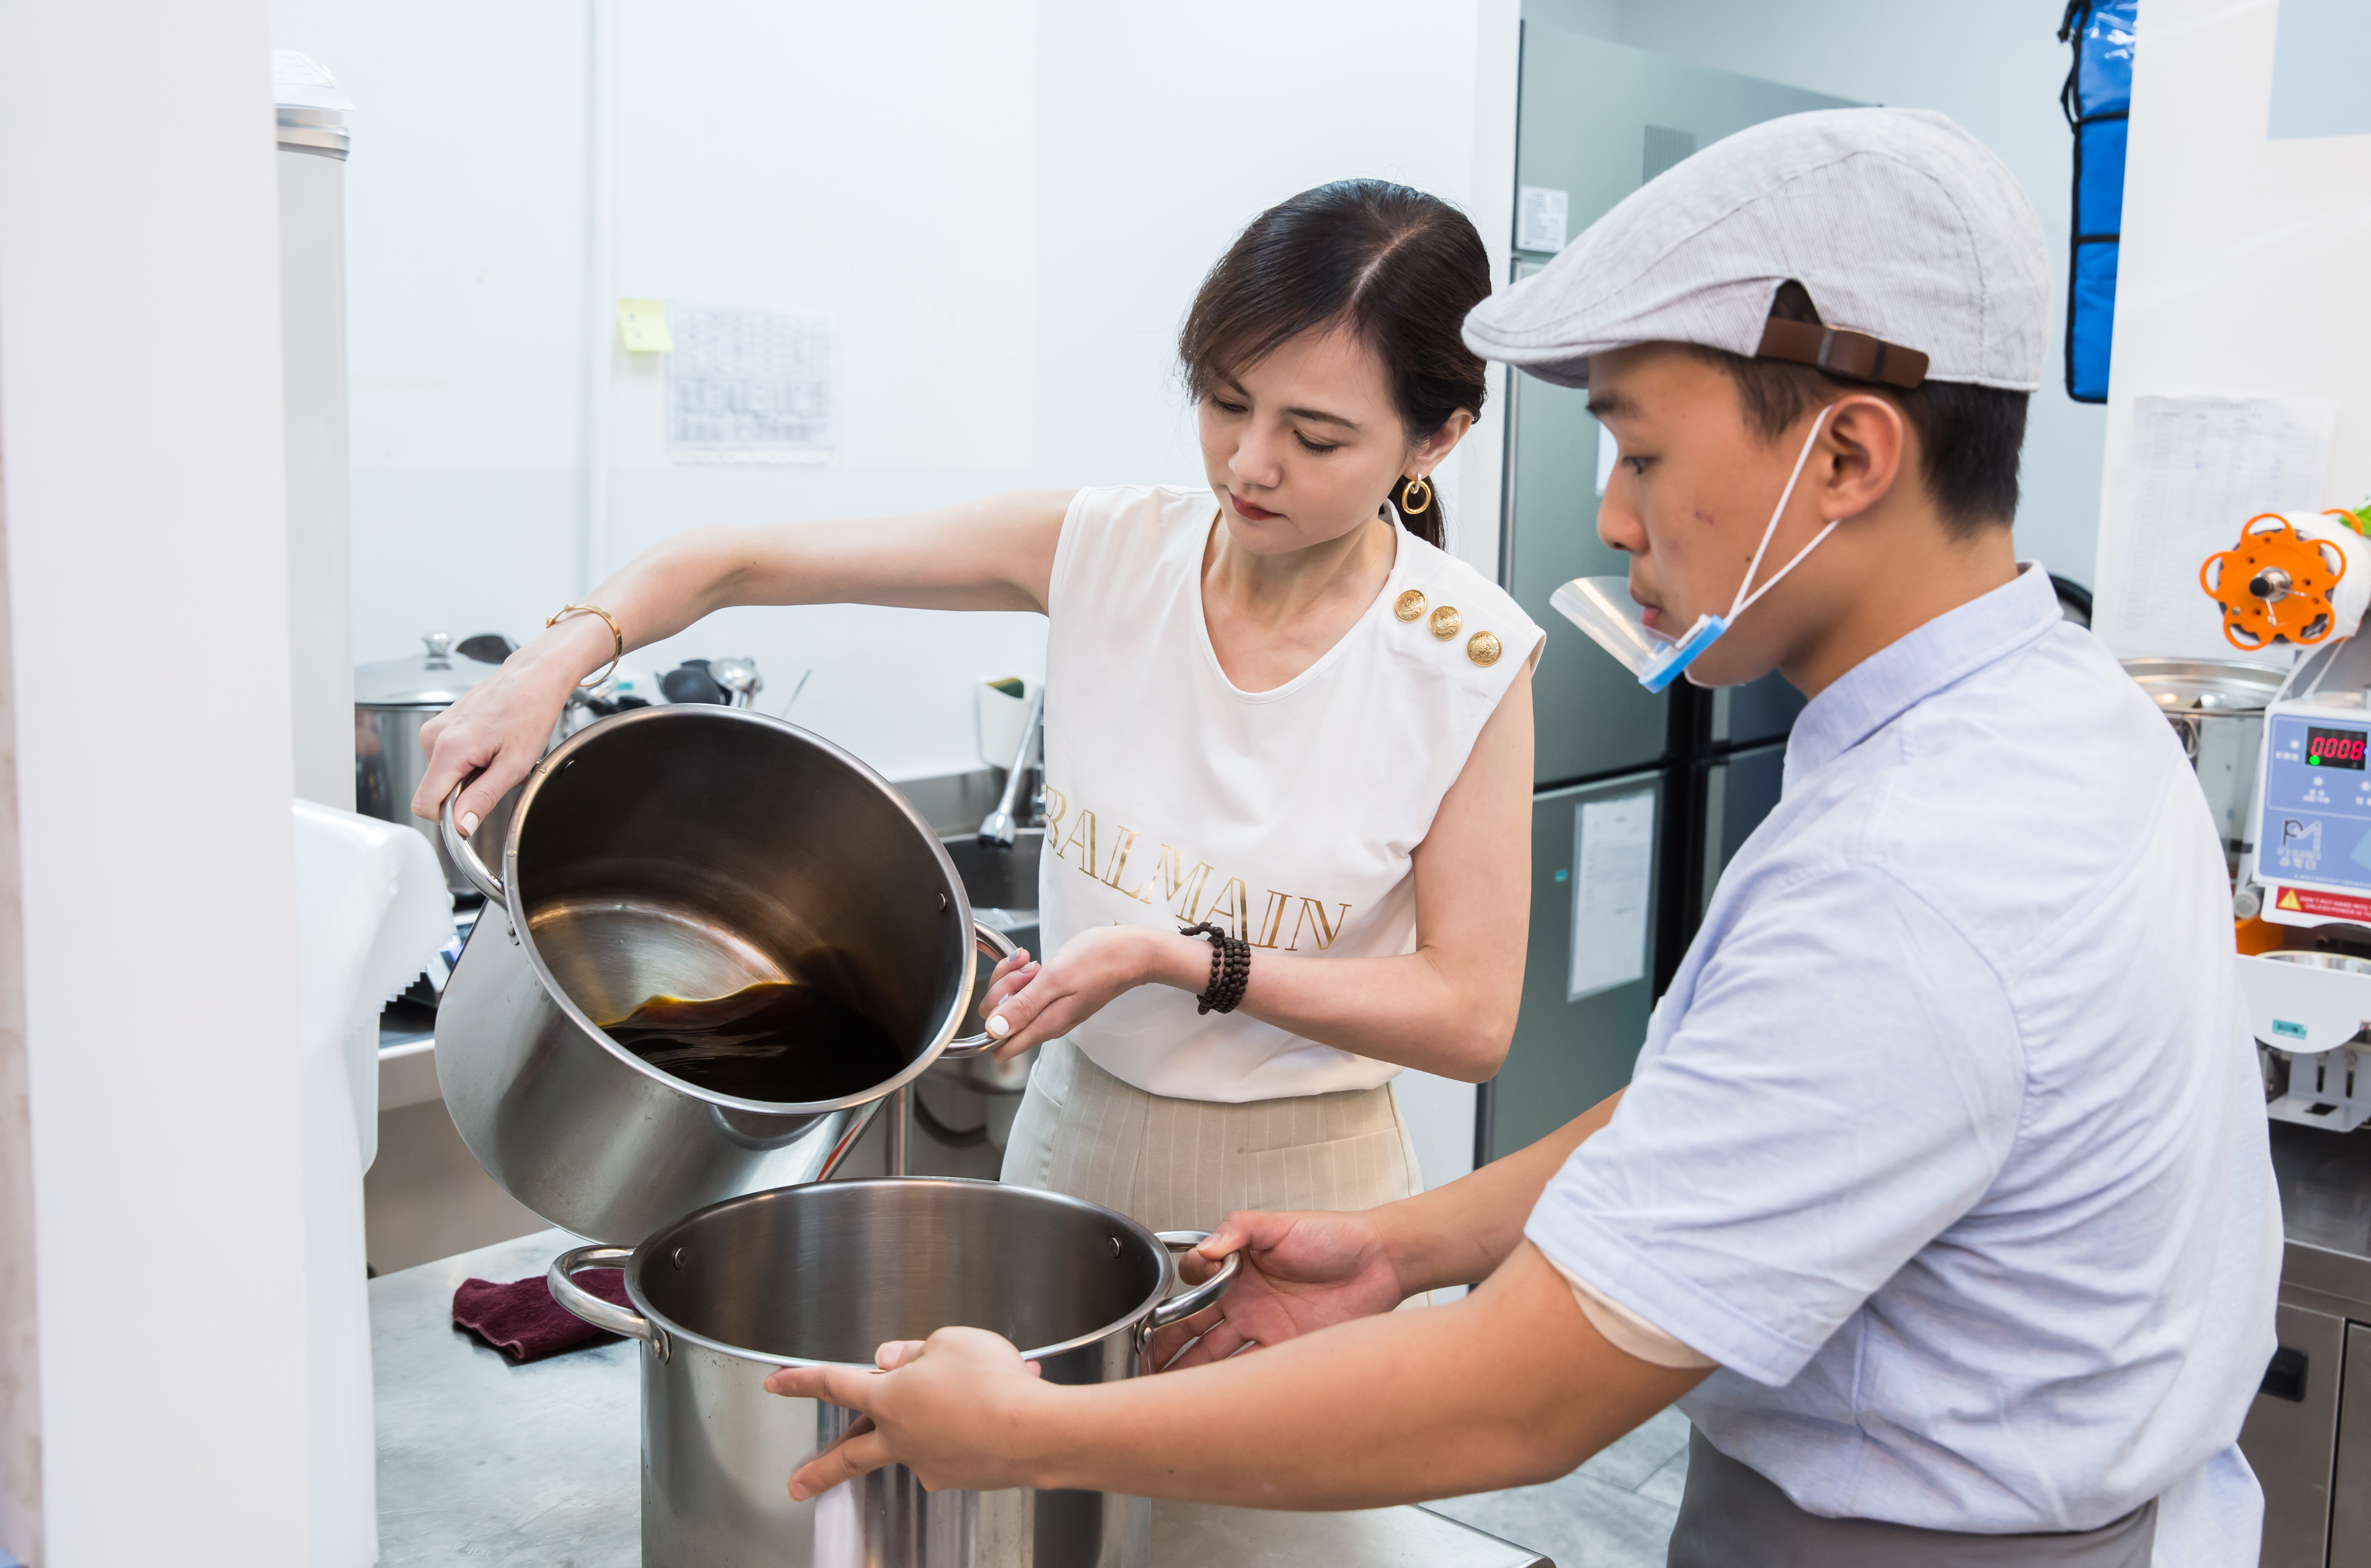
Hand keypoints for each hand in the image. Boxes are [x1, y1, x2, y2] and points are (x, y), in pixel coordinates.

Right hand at [409, 634, 594, 832]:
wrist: (534, 676)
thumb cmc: (530, 711)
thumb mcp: (515, 764)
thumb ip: (483, 797)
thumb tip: (461, 826)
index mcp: (448, 748)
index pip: (424, 804)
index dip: (448, 818)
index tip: (473, 812)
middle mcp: (433, 736)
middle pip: (436, 790)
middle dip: (466, 792)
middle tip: (498, 771)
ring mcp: (435, 728)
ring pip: (443, 775)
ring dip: (471, 775)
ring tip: (497, 754)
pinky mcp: (441, 724)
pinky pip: (448, 758)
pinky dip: (469, 760)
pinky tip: (491, 745)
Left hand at [767, 1330, 1048, 1498]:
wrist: (1036, 1431)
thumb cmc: (993, 1382)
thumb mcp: (951, 1342)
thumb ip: (916, 1351)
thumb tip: (892, 1360)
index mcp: (890, 1398)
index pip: (835, 1385)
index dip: (801, 1381)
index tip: (775, 1384)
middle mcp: (902, 1438)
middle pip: (850, 1454)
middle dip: (820, 1471)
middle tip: (798, 1485)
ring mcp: (930, 1463)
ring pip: (914, 1443)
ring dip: (930, 1421)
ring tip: (971, 1391)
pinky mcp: (960, 1476)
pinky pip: (957, 1446)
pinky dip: (970, 1427)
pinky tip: (997, 1407)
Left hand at [974, 927, 1178, 1063]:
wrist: (1131, 953)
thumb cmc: (1098, 962)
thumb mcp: (1055, 980)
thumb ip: (1023, 1007)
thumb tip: (994, 1031)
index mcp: (1044, 1025)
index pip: (999, 1045)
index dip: (992, 1018)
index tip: (1009, 993)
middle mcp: (1045, 1024)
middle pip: (1000, 1019)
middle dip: (1003, 991)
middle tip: (1026, 971)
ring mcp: (1051, 1012)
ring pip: (1012, 1003)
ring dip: (1014, 979)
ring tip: (1034, 963)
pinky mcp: (1055, 999)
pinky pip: (1027, 993)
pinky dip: (1025, 976)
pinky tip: (1037, 964)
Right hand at [1147, 1208, 1407, 1369]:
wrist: (1380, 1261)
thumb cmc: (1333, 1236)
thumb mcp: (1281, 1224)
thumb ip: (1240, 1228)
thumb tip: (1206, 1247)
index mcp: (1239, 1271)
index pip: (1193, 1285)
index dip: (1174, 1297)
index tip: (1160, 1308)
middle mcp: (1247, 1303)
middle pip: (1195, 1328)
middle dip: (1166, 1345)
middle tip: (1144, 1363)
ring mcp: (1265, 1329)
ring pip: (1217, 1355)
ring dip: (1191, 1373)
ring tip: (1165, 1389)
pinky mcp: (1289, 1351)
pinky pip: (1253, 1372)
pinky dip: (1233, 1387)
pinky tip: (1213, 1399)